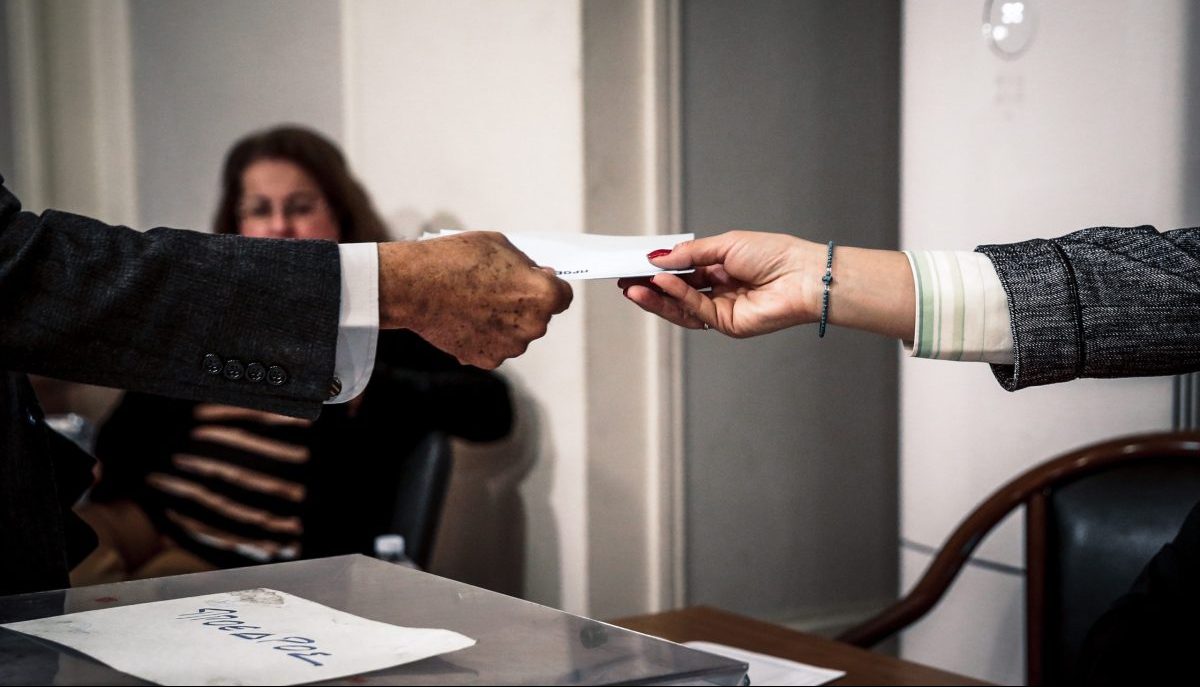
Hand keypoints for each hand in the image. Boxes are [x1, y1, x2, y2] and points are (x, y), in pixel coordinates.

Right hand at [379, 232, 572, 367]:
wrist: (415, 286)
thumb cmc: (457, 258)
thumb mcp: (501, 245)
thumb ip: (525, 265)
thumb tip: (538, 275)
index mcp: (543, 295)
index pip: (563, 296)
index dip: (549, 286)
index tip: (534, 281)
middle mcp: (533, 325)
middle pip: (539, 316)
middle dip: (524, 305)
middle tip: (496, 290)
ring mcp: (511, 346)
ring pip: (516, 334)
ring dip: (505, 323)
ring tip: (475, 305)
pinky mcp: (487, 360)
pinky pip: (495, 347)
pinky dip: (484, 338)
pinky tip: (465, 320)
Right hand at [618, 231, 914, 340]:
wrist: (803, 276)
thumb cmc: (774, 254)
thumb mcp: (724, 244)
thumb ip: (689, 255)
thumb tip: (656, 258)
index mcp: (719, 269)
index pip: (680, 272)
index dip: (657, 270)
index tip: (632, 265)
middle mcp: (718, 291)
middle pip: (675, 292)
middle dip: (649, 286)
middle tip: (624, 279)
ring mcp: (721, 310)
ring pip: (680, 307)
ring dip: (655, 297)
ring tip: (634, 286)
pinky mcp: (727, 324)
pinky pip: (695, 311)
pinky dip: (676, 298)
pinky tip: (662, 284)